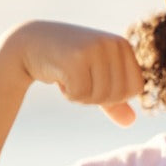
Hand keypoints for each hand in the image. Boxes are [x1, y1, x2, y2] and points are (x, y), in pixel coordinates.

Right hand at [12, 20, 144, 125]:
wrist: (29, 43)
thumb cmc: (67, 61)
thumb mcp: (95, 78)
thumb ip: (114, 100)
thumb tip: (130, 122)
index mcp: (123, 45)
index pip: (136, 88)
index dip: (114, 95)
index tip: (94, 80)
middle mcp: (113, 44)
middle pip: (118, 95)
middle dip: (96, 96)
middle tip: (78, 78)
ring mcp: (95, 49)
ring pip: (100, 96)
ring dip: (81, 95)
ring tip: (68, 75)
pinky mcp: (76, 58)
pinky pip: (81, 95)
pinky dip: (69, 94)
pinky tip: (59, 76)